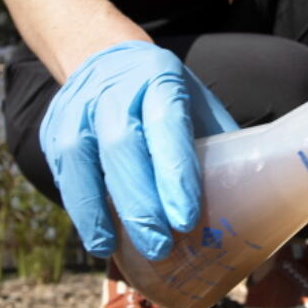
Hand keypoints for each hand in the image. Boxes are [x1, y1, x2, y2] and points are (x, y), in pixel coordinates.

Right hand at [39, 41, 237, 259]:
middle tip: (159, 246)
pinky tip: (97, 237)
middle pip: (121, 145)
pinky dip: (79, 208)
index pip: (166, 123)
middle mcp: (114, 90)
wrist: (104, 58)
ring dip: (96, 210)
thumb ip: (218, 145)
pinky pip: (62, 172)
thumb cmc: (161, 93)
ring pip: (79, 158)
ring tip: (114, 250)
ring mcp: (77, 107)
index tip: (186, 218)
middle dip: (139, 201)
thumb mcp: (194, 103)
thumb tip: (255, 207)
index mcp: (159, 78)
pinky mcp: (53, 129)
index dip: (175, 172)